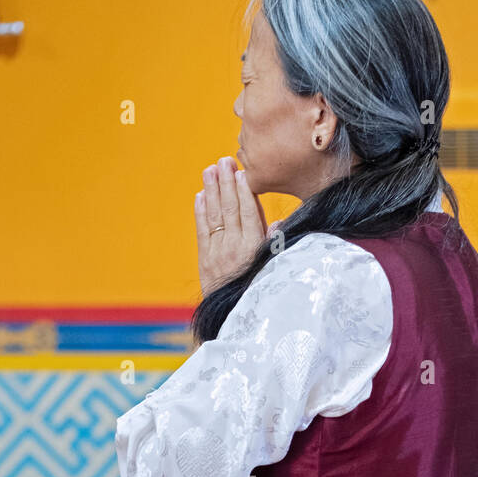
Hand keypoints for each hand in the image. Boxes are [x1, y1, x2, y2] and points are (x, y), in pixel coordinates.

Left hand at [195, 156, 267, 295]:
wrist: (233, 315)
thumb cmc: (258, 289)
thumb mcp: (272, 268)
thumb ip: (273, 245)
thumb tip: (276, 224)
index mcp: (253, 248)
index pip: (249, 213)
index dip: (245, 191)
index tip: (242, 173)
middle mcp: (234, 248)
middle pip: (230, 209)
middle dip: (226, 183)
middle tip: (224, 161)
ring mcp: (217, 252)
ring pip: (214, 215)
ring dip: (212, 190)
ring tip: (210, 170)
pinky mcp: (204, 259)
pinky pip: (202, 230)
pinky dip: (200, 211)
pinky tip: (201, 194)